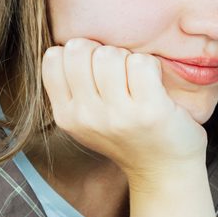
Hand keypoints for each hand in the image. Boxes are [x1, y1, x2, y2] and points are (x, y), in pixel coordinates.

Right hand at [40, 37, 207, 182]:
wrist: (164, 172)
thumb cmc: (128, 137)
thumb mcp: (87, 119)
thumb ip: (73, 87)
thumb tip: (70, 44)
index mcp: (66, 116)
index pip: (52, 57)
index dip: (77, 53)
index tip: (95, 70)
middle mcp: (86, 117)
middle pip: (80, 49)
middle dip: (102, 51)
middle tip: (119, 73)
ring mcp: (117, 115)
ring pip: (110, 54)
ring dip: (128, 58)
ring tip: (137, 80)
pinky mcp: (149, 111)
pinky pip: (141, 63)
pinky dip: (151, 65)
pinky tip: (154, 83)